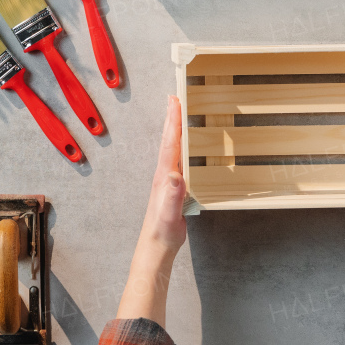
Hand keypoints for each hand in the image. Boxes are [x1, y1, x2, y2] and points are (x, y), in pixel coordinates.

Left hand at [141, 94, 187, 251]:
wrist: (157, 247)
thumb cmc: (162, 232)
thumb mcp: (169, 214)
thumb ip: (172, 195)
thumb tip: (175, 174)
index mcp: (164, 176)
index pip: (170, 143)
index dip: (173, 121)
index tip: (175, 101)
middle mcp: (165, 174)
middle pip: (169, 140)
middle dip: (172, 118)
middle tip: (176, 98)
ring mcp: (169, 180)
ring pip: (173, 148)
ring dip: (176, 129)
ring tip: (180, 114)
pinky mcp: (175, 188)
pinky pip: (179, 160)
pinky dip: (182, 147)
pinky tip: (187, 147)